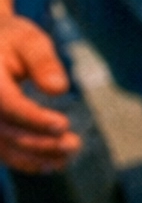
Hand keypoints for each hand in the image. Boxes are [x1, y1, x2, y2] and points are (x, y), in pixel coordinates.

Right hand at [0, 11, 78, 173]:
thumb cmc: (10, 40)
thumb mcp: (28, 39)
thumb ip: (42, 61)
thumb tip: (58, 89)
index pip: (8, 105)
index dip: (34, 119)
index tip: (63, 125)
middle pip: (7, 132)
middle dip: (40, 142)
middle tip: (73, 145)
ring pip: (4, 148)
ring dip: (35, 157)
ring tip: (66, 158)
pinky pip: (2, 151)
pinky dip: (25, 160)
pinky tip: (51, 163)